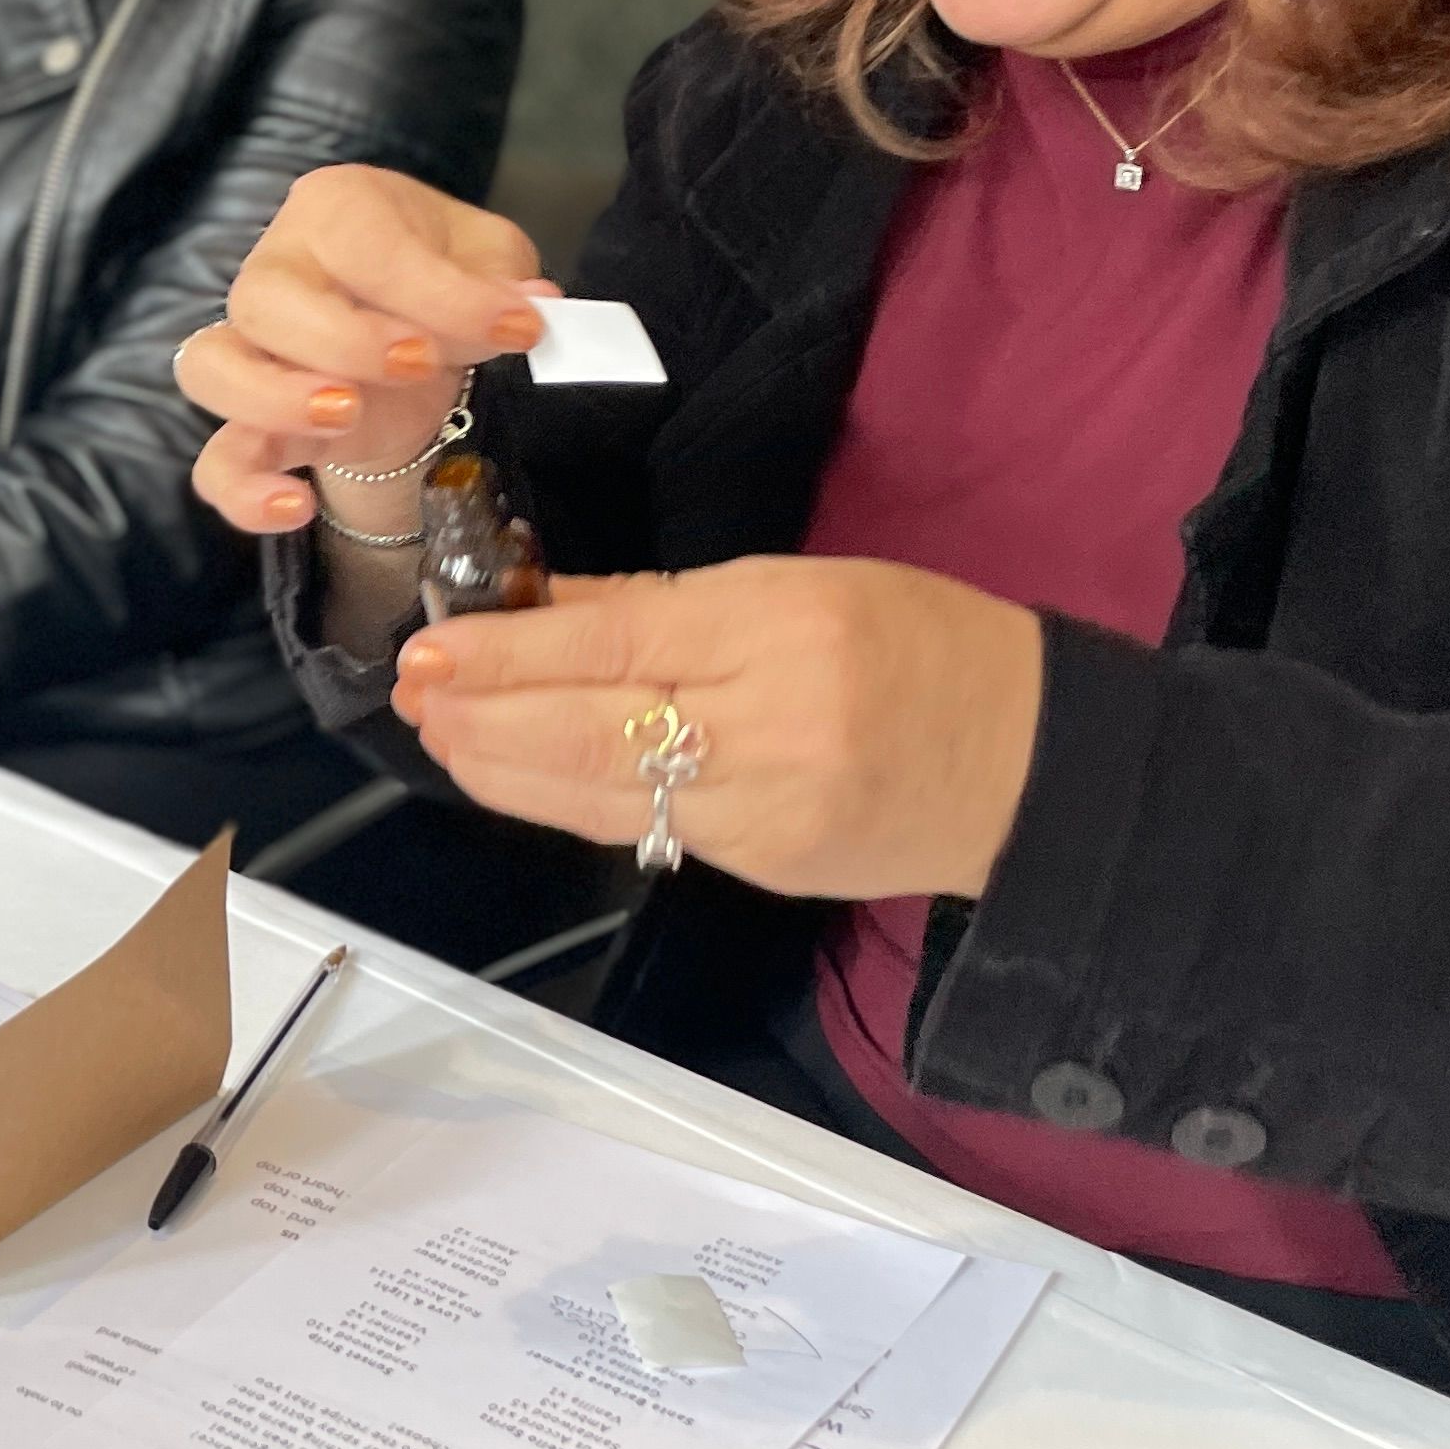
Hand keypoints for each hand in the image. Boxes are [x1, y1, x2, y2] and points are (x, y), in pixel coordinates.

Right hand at [176, 166, 553, 537]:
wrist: (416, 343)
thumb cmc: (443, 278)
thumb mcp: (490, 262)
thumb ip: (501, 280)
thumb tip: (528, 307)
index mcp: (336, 210)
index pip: (366, 243)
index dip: (440, 293)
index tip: (517, 328)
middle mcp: (277, 271)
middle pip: (264, 297)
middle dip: (344, 338)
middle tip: (421, 363)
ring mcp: (252, 349)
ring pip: (211, 367)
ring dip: (273, 397)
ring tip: (347, 414)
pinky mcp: (252, 424)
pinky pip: (216, 460)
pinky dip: (242, 489)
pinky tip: (294, 508)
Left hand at [392, 557, 1046, 903]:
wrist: (1035, 765)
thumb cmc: (924, 644)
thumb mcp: (801, 586)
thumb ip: (664, 605)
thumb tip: (543, 601)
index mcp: (782, 630)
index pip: (614, 645)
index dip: (509, 653)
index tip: (430, 647)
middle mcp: (769, 725)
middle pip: (591, 729)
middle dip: (484, 716)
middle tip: (414, 695)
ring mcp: (765, 808)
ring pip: (601, 794)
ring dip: (506, 769)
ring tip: (444, 736)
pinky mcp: (766, 862)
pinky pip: (647, 828)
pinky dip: (571, 802)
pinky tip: (522, 776)